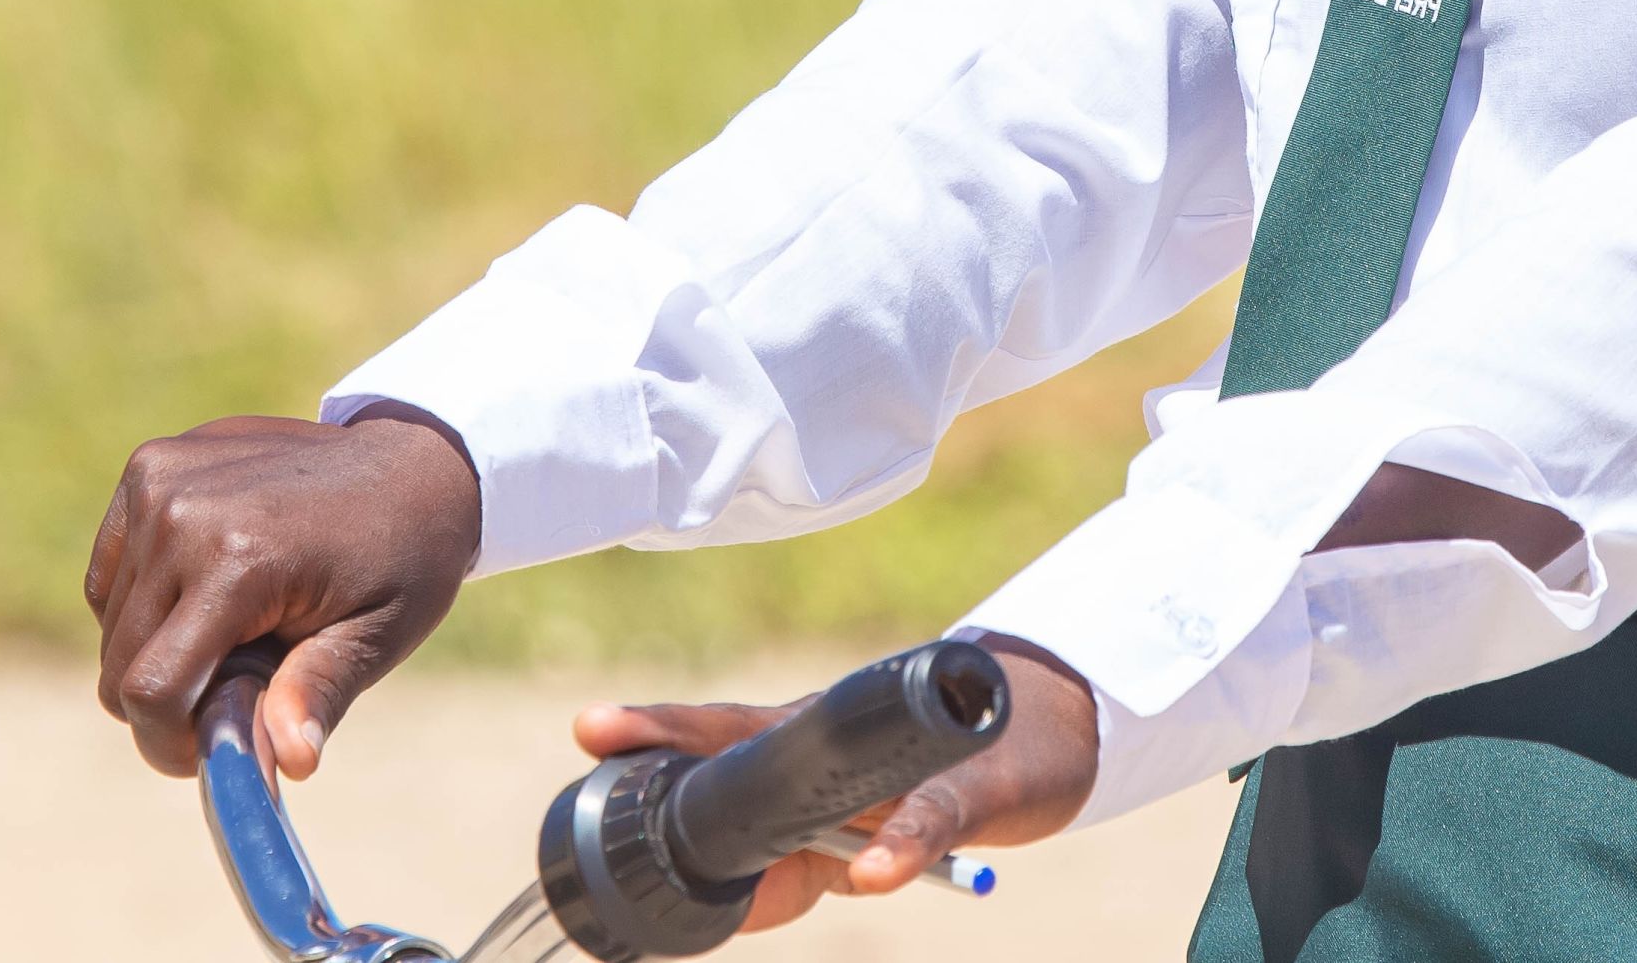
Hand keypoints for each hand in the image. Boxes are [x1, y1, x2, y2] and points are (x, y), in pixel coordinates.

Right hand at [85, 408, 481, 778]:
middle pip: (120, 664)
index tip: (213, 752)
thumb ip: (316, 696)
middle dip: (169, 703)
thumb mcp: (376, 636)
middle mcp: (183, 513)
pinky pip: (111, 575)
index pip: (150, 689)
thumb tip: (288, 764)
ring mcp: (160, 480)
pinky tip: (210, 589)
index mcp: (240, 558)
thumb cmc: (401, 560)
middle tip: (240, 689)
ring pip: (112, 624)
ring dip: (161, 649)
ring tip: (240, 627)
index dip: (169, 743)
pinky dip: (145, 603)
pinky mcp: (149, 466)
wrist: (412, 462)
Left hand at [571, 635, 1100, 932]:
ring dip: (775, 809)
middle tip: (604, 733)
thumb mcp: (858, 819)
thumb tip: (731, 910)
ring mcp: (905, 759)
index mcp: (811, 745)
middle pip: (749, 734)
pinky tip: (873, 873)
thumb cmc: (936, 769)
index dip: (657, 730)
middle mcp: (844, 741)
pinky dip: (900, 847)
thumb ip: (801, 860)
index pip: (722, 732)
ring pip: (834, 780)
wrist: (1046, 726)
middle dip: (675, 735)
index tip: (590, 729)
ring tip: (718, 836)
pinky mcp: (972, 788)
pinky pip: (930, 821)